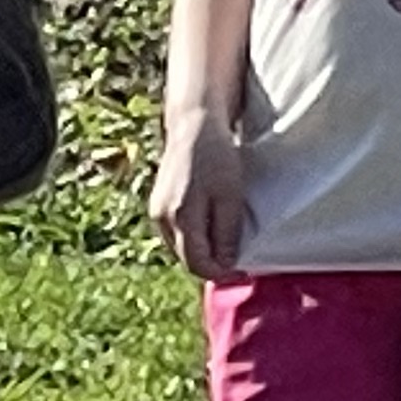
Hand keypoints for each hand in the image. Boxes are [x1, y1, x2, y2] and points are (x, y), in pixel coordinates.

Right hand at [148, 117, 246, 281]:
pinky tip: (209, 230)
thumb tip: (225, 265)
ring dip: (201, 253)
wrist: (193, 125)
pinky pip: (175, 234)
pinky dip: (192, 239)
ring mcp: (157, 212)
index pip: (198, 263)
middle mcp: (163, 219)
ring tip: (225, 246)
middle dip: (211, 265)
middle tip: (238, 263)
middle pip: (186, 259)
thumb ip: (226, 233)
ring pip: (179, 247)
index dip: (221, 274)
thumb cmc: (216, 156)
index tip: (243, 273)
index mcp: (182, 217)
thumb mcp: (230, 196)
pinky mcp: (157, 204)